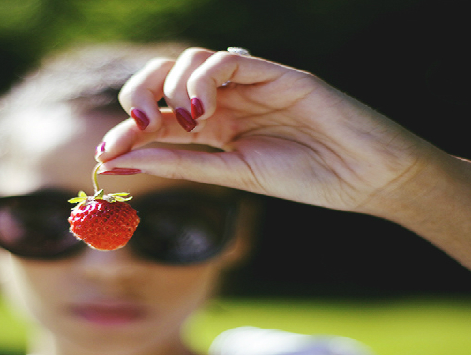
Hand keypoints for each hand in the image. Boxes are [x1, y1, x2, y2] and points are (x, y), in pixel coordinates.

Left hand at [98, 47, 448, 215]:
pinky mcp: (275, 72)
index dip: (129, 132)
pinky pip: (228, 59)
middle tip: (132, 128)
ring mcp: (249, 84)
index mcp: (215, 128)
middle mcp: (226, 101)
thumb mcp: (234, 174)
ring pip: (191, 62)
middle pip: (165, 80)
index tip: (103, 156)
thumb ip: (182, 163)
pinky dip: (205, 78)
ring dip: (171, 87)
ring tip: (177, 121)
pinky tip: (202, 110)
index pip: (160, 120)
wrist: (367, 178)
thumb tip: (123, 161)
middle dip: (138, 96)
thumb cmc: (308, 179)